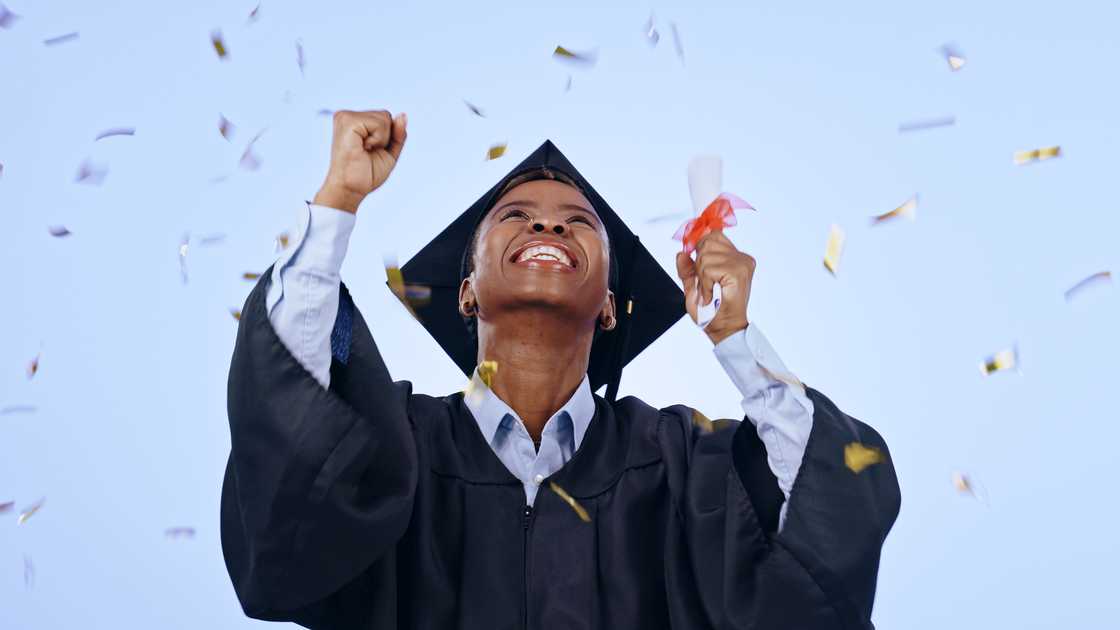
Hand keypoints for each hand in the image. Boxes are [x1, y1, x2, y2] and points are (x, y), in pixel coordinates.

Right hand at [313, 109, 407, 213]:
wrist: (350, 189)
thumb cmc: (366, 174)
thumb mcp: (389, 151)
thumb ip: (397, 133)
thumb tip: (403, 115)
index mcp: (353, 121)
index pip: (385, 118)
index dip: (387, 138)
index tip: (369, 151)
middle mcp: (347, 115)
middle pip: (386, 115)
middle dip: (385, 138)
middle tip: (366, 152)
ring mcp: (346, 117)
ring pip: (385, 118)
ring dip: (381, 140)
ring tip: (363, 151)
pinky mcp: (348, 121)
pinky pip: (380, 123)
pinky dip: (378, 140)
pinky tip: (362, 148)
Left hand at [675, 230, 755, 344]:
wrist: (722, 328)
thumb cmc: (712, 311)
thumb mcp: (694, 286)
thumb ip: (688, 269)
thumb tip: (681, 252)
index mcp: (735, 257)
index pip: (714, 235)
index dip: (700, 244)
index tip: (695, 257)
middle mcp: (741, 258)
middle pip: (708, 241)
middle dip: (699, 263)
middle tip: (705, 283)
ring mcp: (741, 264)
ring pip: (705, 256)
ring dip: (701, 277)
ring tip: (709, 291)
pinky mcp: (737, 273)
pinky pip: (708, 269)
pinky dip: (705, 284)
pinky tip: (711, 295)